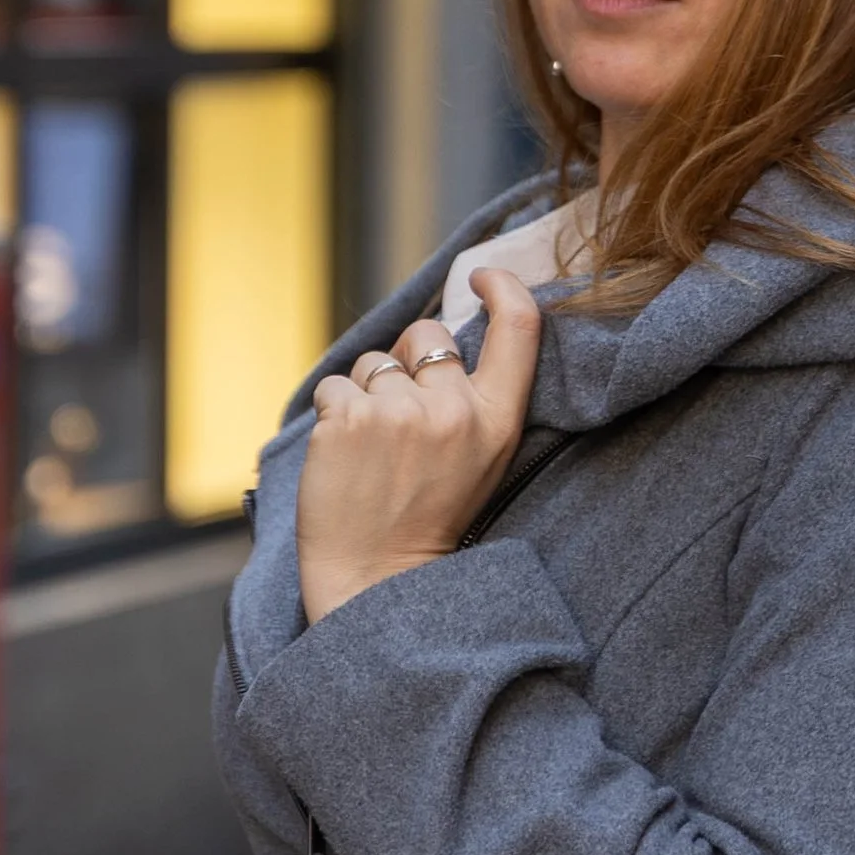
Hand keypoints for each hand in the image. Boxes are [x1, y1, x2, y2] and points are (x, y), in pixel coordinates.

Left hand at [295, 272, 543, 622]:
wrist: (378, 578)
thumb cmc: (429, 518)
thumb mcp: (482, 459)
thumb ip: (474, 400)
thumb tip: (444, 338)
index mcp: (497, 420)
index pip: (520, 327)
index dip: (503, 287)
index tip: (482, 275)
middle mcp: (454, 410)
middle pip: (428, 335)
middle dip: (410, 359)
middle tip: (403, 418)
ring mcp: (399, 412)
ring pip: (373, 363)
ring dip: (366, 394)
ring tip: (373, 450)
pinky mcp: (347, 418)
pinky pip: (336, 386)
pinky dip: (333, 414)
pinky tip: (345, 456)